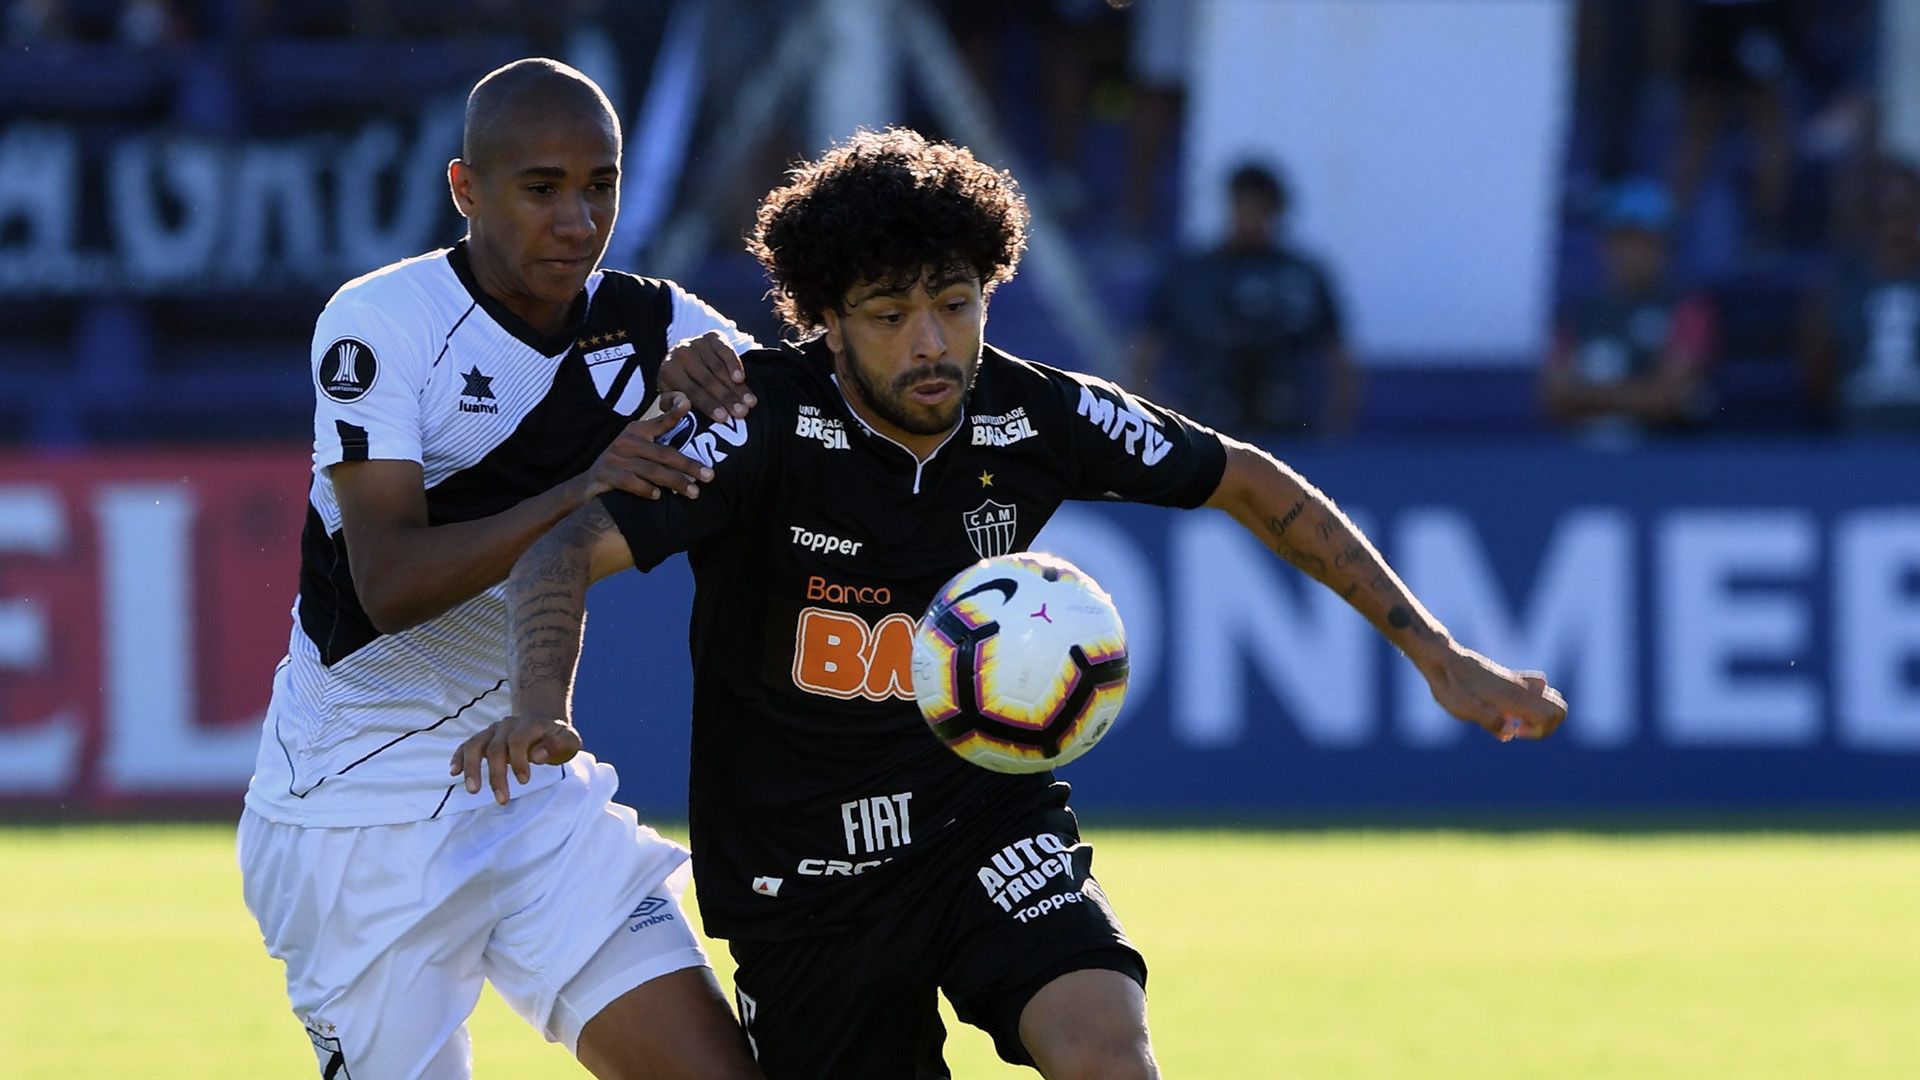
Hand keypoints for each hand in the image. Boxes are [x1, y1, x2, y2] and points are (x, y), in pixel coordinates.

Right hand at [449, 715, 583, 804]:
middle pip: (495, 747)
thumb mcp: (568, 741)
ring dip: (472, 768)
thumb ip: (557, 746)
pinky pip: (467, 745)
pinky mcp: (484, 738)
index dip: (519, 761)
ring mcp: (493, 730)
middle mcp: (508, 724)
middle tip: (502, 800)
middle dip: (497, 775)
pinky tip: (454, 772)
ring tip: (473, 790)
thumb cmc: (557, 738)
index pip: (518, 740)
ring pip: (475, 745)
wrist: (544, 722)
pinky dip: (458, 757)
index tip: (524, 782)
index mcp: (529, 724)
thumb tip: (537, 756)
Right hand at [580, 393, 710, 501]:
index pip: (661, 421)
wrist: (588, 485)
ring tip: (693, 492)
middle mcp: (627, 440)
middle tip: (710, 475)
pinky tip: (658, 496)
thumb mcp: (639, 450)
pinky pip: (630, 481)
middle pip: (665, 453)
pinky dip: (645, 489)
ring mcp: (615, 457)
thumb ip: (661, 446)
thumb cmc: (621, 466)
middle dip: (690, 465)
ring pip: (652, 470)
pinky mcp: (605, 474)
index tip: (687, 402)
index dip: (674, 412)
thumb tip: (694, 456)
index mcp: (637, 431)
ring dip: (675, 482)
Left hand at [659, 331, 756, 422]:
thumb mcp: (671, 399)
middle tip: (741, 413)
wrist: (686, 361)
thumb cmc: (680, 388)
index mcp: (668, 372)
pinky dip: (734, 364)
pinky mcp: (712, 337)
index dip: (708, 405)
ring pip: (719, 368)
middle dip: (726, 398)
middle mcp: (680, 354)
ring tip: (749, 402)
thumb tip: (683, 404)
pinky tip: (741, 379)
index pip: (691, 391)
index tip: (723, 419)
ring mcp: (696, 344)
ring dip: (736, 387)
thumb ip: (672, 406)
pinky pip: (725, 351)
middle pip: (707, 380)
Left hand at [1422, 643, 1566, 741]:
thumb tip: (1511, 732)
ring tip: (1510, 719)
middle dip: (1547, 726)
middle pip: (1560, 707)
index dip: (1541, 731)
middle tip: (1518, 729)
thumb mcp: (1464, 709)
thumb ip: (1489, 721)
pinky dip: (1528, 704)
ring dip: (1538, 715)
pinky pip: (1534, 690)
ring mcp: (1517, 682)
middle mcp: (1521, 688)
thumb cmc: (1450, 685)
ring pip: (1550, 698)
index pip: (1553, 715)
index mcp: (1514, 697)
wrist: (1442, 658)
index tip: (1516, 732)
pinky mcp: (1508, 679)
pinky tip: (1501, 709)